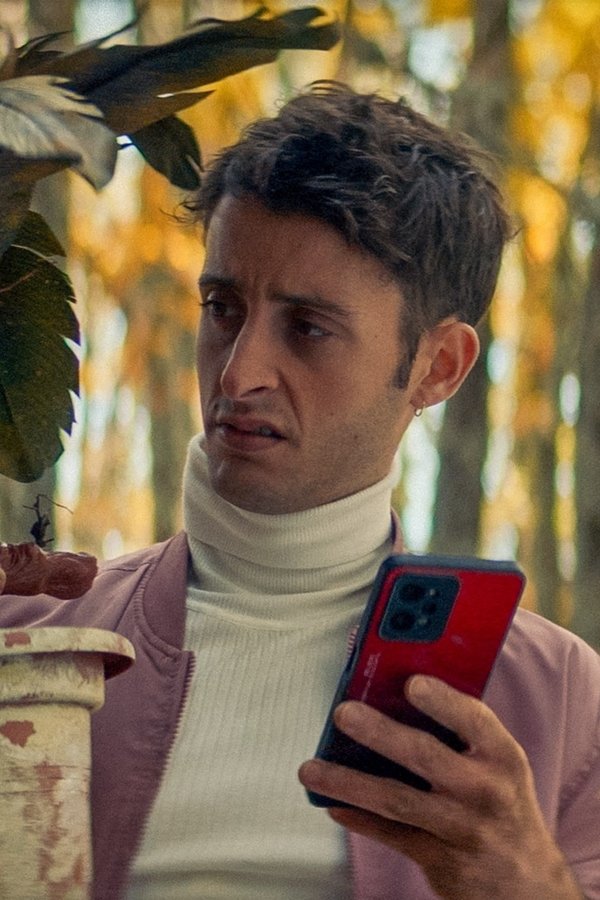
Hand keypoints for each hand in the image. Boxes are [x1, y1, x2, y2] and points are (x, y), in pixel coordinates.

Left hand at [298, 676, 583, 899]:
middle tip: (343, 714)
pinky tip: (332, 804)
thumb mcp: (498, 765)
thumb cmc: (501, 803)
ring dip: (348, 782)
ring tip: (310, 770)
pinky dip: (359, 818)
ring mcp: (460, 828)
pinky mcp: (440, 860)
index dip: (442, 700)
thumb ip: (461, 734)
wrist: (525, 882)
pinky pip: (391, 834)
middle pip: (423, 755)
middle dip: (379, 733)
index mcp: (501, 756)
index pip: (473, 720)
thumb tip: (396, 695)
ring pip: (395, 800)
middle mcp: (483, 790)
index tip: (411, 683)